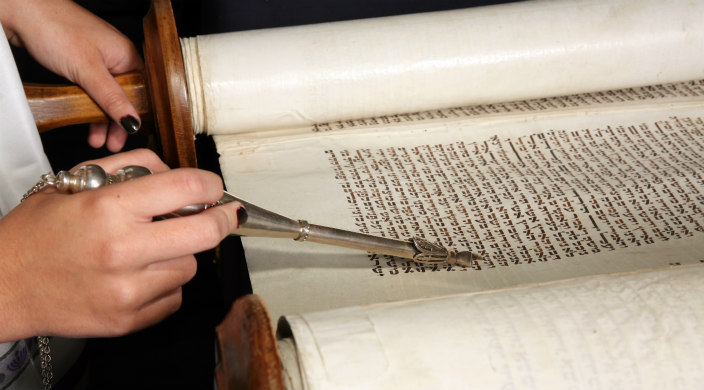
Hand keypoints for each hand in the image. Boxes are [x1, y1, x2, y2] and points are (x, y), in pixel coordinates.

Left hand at [0, 0, 141, 151]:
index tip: (129, 135)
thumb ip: (111, 98)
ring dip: (102, 119)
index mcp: (127, 55)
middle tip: (112, 142)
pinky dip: (90, 107)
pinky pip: (93, 90)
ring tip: (97, 138)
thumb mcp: (87, 70)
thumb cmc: (56, 28)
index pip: (142, 92)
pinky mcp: (82, 63)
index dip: (137, 115)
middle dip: (118, 122)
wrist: (22, 11)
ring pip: (107, 96)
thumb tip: (133, 121)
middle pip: (125, 97)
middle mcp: (116, 57)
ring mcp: (98, 60)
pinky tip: (87, 121)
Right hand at [0, 149, 239, 340]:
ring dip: (183, 253)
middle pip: (206, 233)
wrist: (4, 287)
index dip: (210, 184)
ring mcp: (127, 290)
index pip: (186, 188)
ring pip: (191, 266)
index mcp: (108, 209)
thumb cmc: (36, 234)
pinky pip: (174, 297)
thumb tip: (176, 173)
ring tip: (152, 247)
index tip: (213, 187)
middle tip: (224, 214)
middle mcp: (122, 250)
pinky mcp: (128, 320)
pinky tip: (141, 274)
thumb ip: (130, 167)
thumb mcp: (74, 183)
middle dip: (224, 219)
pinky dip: (167, 284)